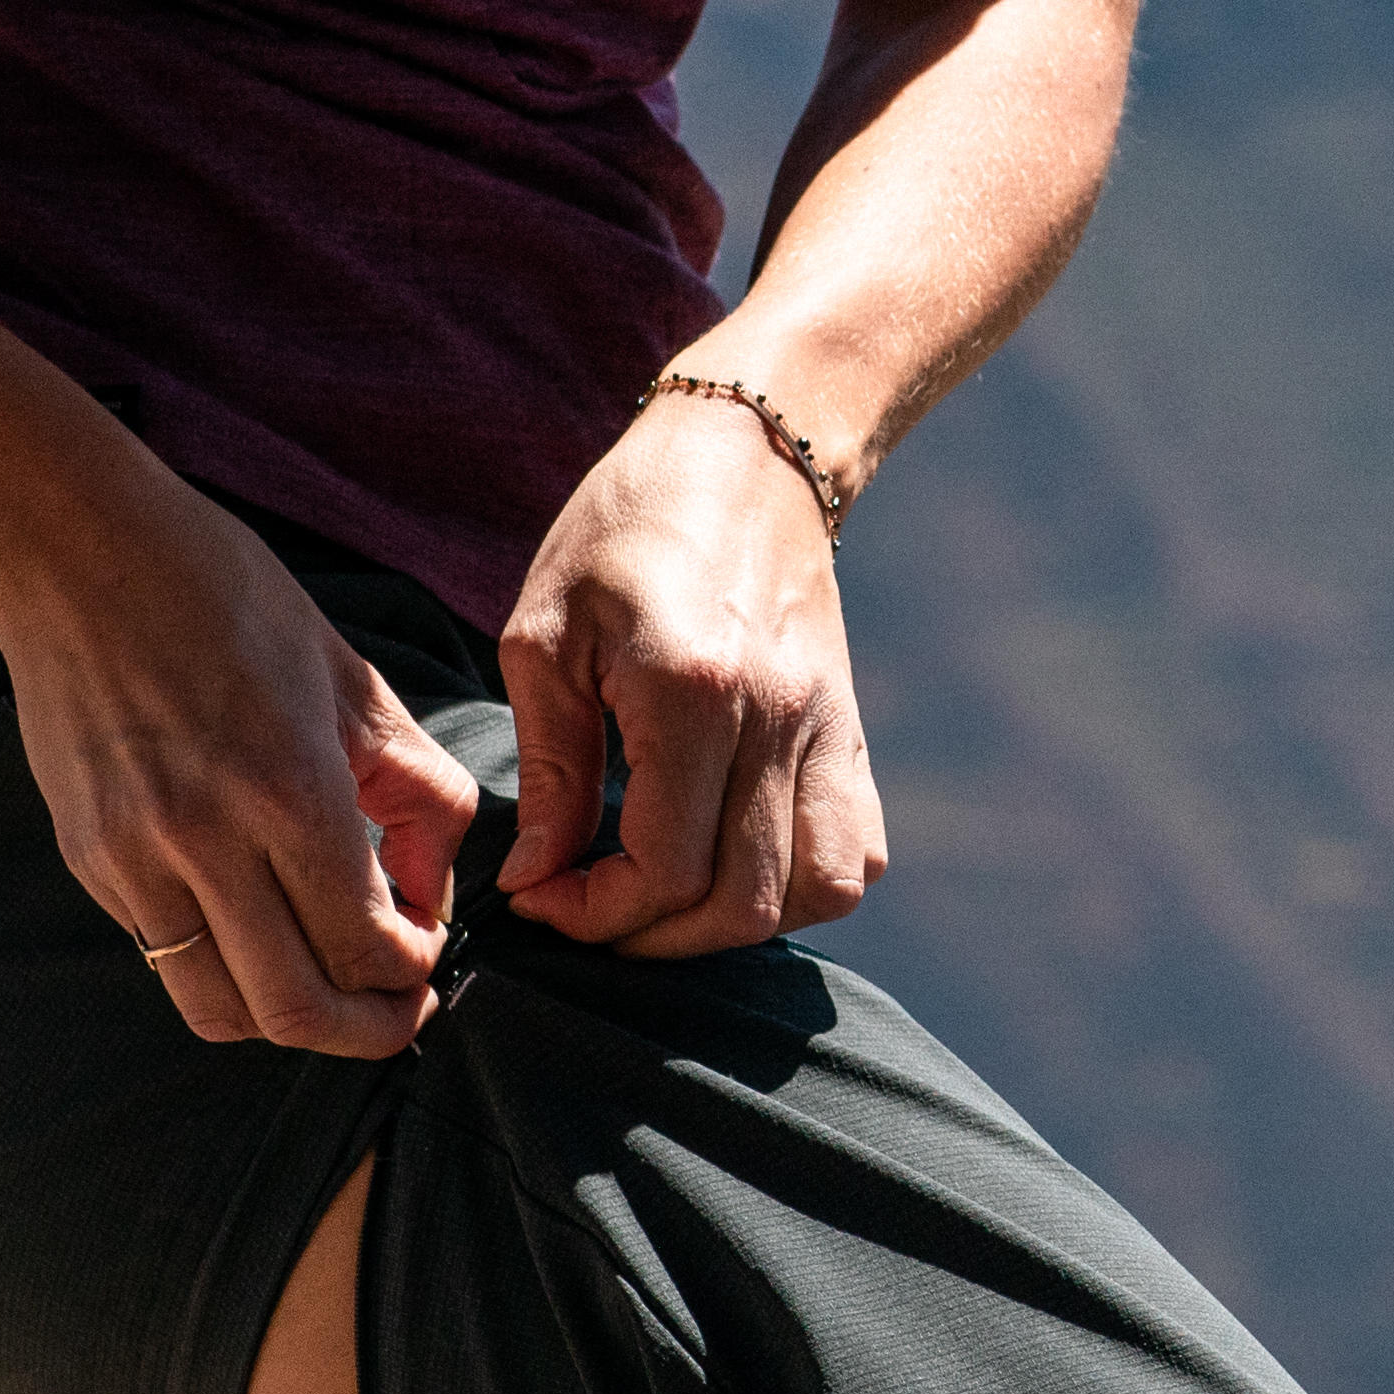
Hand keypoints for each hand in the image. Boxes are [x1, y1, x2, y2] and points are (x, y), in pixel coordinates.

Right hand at [0, 475, 475, 1057]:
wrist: (75, 554)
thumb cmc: (227, 599)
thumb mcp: (355, 682)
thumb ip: (418, 793)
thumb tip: (428, 891)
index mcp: (287, 788)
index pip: (366, 947)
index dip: (414, 973)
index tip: (429, 948)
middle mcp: (203, 841)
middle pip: (296, 1010)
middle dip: (368, 1029)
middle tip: (399, 1006)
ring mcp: (133, 860)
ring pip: (222, 1011)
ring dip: (290, 1018)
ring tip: (329, 982)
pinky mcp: (90, 862)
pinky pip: (167, 960)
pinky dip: (227, 969)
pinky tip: (259, 923)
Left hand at [500, 382, 891, 957]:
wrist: (744, 456)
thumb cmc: (621, 534)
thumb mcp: (546, 635)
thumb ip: (550, 769)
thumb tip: (535, 882)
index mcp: (693, 688)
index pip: (665, 867)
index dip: (595, 913)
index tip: (542, 897)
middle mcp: (777, 717)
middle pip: (741, 900)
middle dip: (654, 936)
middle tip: (591, 912)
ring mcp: (830, 727)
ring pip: (818, 891)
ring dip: (736, 923)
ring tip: (667, 899)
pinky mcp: (852, 732)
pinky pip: (858, 853)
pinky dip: (804, 887)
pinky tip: (738, 865)